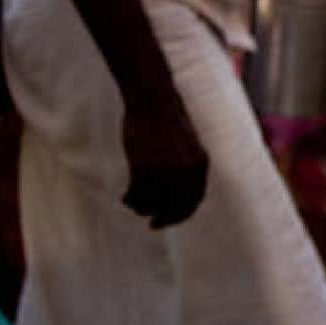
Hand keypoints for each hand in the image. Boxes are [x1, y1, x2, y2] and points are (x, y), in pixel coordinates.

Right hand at [121, 92, 209, 228]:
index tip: (170, 219)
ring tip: (133, 202)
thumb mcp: (185, 144)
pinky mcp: (144, 167)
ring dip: (142, 207)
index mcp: (200, 163)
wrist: (152, 99)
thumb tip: (172, 196)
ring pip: (153, 203)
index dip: (182, 214)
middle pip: (176, 208)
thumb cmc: (165, 119)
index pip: (195, 200)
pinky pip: (137, 194)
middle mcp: (186, 170)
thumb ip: (185, 167)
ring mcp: (166, 169)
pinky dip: (130, 198)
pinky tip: (125, 196)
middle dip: (164, 219)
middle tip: (152, 224)